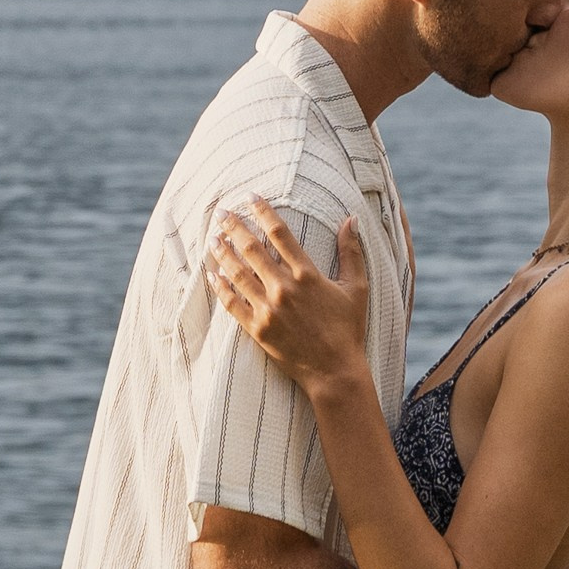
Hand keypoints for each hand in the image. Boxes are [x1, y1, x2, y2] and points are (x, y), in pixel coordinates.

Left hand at [209, 201, 372, 393]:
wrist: (335, 371)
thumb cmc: (348, 329)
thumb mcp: (356, 288)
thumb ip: (351, 251)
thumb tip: (351, 218)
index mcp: (307, 274)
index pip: (280, 233)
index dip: (263, 211)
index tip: (251, 197)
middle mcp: (285, 288)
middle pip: (252, 249)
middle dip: (235, 227)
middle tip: (221, 212)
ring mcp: (269, 309)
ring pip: (238, 274)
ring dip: (223, 253)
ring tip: (213, 238)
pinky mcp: (258, 329)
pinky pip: (233, 304)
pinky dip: (221, 287)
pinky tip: (212, 274)